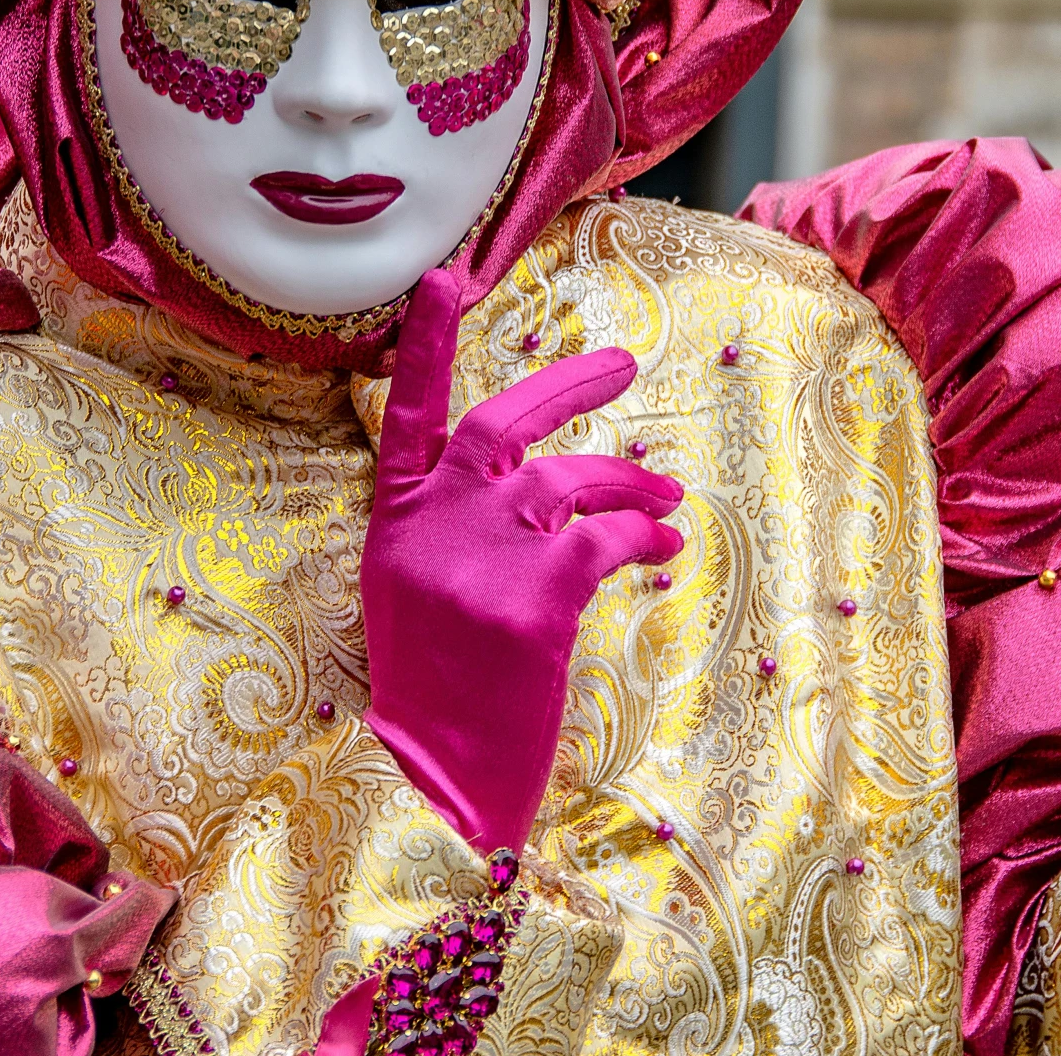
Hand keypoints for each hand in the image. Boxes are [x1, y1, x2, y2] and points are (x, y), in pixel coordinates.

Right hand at [359, 269, 683, 855]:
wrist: (434, 782)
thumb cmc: (434, 693)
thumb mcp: (417, 593)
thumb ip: (456, 528)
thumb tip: (543, 484)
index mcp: (394, 521)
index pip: (403, 413)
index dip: (423, 345)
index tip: (444, 278)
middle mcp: (433, 523)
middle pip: (506, 422)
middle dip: (571, 386)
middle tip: (625, 366)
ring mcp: (481, 555)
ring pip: (574, 483)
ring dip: (630, 486)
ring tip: (665, 504)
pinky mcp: (533, 597)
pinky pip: (608, 541)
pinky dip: (645, 541)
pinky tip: (665, 552)